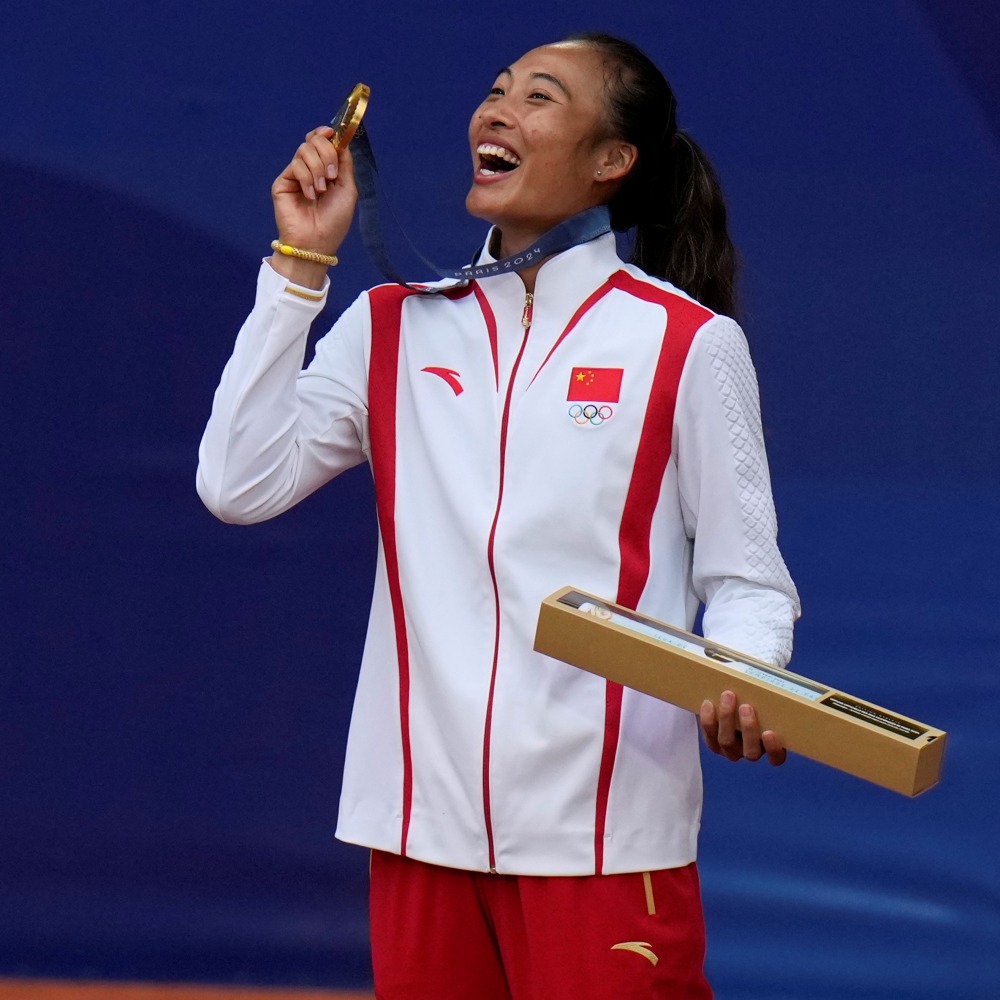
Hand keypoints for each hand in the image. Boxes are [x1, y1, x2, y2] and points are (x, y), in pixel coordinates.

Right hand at [270, 125, 358, 272]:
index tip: (332, 133)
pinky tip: (309, 196)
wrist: (317, 242)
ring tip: (321, 190)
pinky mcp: (283, 182)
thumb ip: (344, 164)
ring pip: (304, 150)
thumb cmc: (334, 221)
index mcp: (326, 170)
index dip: (326, 134)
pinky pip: (295, 165)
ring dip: (318, 168)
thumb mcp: (347, 189)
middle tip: (332, 175)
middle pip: (314, 141)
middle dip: (326, 153)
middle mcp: (310, 170)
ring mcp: (296, 175)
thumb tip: (341, 140)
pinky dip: (306, 179)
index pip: (322, 142)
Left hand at [700, 690, 786, 765]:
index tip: (769, 732)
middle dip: (748, 729)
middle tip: (746, 707)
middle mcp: (751, 751)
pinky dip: (708, 720)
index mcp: (769, 746)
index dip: (773, 748)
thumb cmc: (753, 699)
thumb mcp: (763, 698)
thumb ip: (767, 695)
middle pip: (751, 752)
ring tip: (728, 696)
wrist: (728, 700)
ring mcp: (731, 750)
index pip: (777, 757)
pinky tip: (708, 704)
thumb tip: (767, 679)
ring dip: (727, 719)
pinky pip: (709, 737)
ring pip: (727, 743)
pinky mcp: (713, 744)